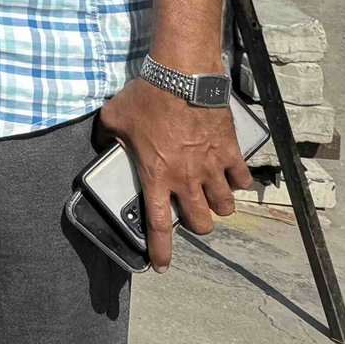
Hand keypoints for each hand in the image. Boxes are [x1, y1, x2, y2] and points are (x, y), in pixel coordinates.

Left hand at [96, 75, 252, 269]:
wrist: (182, 77)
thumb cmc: (146, 97)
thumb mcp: (114, 117)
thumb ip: (107, 137)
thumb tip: (103, 143)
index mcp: (156, 176)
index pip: (159, 225)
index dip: (160, 251)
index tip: (161, 266)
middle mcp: (186, 179)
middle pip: (201, 222)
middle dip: (197, 224)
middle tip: (191, 211)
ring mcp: (212, 168)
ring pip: (225, 206)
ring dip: (218, 204)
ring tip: (210, 193)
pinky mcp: (231, 152)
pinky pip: (241, 179)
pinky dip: (237, 180)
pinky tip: (230, 174)